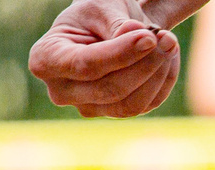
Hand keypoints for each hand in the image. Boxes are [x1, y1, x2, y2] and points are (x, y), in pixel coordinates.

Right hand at [29, 0, 202, 116]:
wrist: (106, 27)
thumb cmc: (97, 14)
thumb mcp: (102, 7)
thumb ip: (118, 24)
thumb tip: (141, 38)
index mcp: (45, 60)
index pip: (86, 65)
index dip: (121, 53)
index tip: (148, 36)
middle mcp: (62, 91)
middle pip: (110, 89)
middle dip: (145, 64)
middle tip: (167, 37)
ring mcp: (89, 107)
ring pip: (132, 104)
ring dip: (158, 74)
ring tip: (169, 41)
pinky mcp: (116, 113)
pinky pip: (148, 104)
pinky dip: (163, 80)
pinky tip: (167, 56)